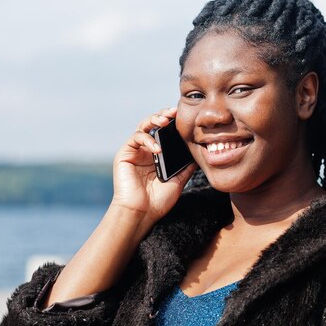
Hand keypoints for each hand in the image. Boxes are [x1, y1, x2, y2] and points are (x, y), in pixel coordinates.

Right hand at [111, 107, 195, 224]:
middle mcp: (145, 150)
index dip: (173, 122)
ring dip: (154, 119)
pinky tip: (157, 149)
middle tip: (174, 111)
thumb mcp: (178, 180)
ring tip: (165, 121)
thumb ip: (186, 166)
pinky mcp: (125, 154)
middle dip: (164, 115)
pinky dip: (147, 140)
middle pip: (153, 124)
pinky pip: (136, 138)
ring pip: (143, 126)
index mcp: (157, 154)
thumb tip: (200, 154)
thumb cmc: (158, 201)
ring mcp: (135, 151)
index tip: (184, 116)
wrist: (141, 214)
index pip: (165, 132)